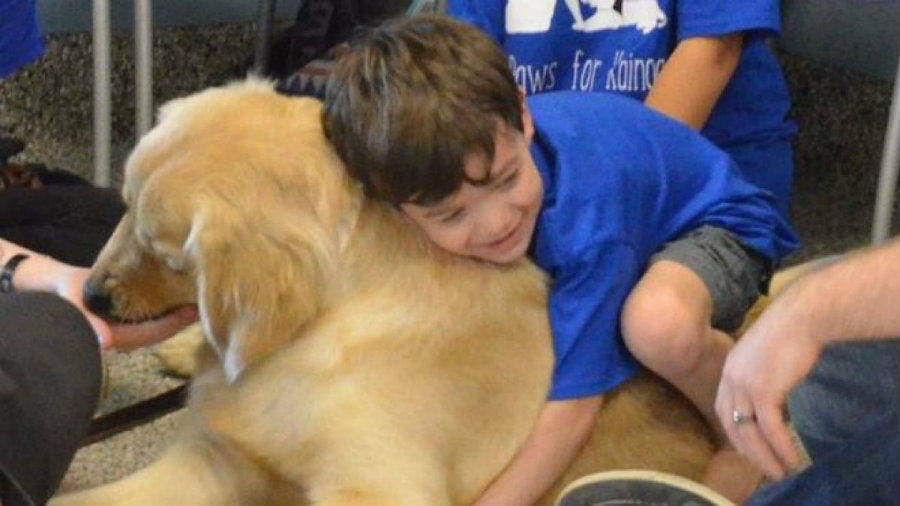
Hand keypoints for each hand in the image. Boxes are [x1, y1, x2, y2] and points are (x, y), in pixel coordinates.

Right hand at [52, 266, 197, 350]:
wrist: (54, 287)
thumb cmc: (63, 295)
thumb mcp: (69, 305)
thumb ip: (87, 324)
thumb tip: (107, 342)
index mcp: (114, 337)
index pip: (152, 333)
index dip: (174, 323)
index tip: (194, 310)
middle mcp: (124, 337)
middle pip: (162, 331)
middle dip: (183, 319)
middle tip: (208, 302)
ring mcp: (128, 330)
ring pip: (160, 326)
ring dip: (178, 314)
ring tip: (200, 297)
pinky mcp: (129, 321)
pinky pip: (154, 317)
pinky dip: (168, 308)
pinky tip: (182, 296)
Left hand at [715, 291, 821, 478]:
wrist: (801, 316)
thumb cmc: (790, 331)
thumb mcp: (763, 354)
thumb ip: (760, 374)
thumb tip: (770, 396)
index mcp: (729, 369)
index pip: (723, 408)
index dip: (733, 430)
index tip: (746, 446)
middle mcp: (731, 378)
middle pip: (732, 424)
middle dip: (747, 450)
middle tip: (763, 467)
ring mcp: (745, 385)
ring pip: (749, 432)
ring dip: (764, 456)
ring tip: (779, 472)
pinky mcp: (765, 390)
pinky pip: (770, 428)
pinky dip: (780, 447)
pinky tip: (791, 459)